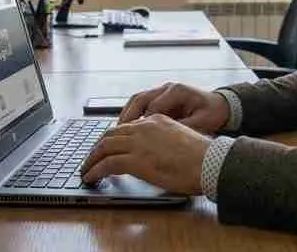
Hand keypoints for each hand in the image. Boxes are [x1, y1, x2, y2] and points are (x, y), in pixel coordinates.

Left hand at [80, 114, 210, 193]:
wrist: (209, 163)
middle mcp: (145, 127)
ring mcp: (139, 142)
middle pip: (111, 134)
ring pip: (105, 147)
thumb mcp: (179, 139)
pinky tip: (91, 177)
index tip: (108, 147)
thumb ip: (163, 141)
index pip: (127, 126)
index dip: (113, 137)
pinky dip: (95, 170)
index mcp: (156, 120)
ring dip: (92, 158)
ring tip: (86, 168)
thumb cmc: (202, 157)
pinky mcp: (136, 160)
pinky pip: (107, 164)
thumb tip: (155, 155)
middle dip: (98, 147)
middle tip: (92, 157)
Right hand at [119, 83, 229, 133]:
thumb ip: (184, 128)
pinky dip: (133, 115)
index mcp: (177, 91)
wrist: (221, 105)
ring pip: (137, 100)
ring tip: (118, 132)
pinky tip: (128, 129)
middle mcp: (167, 88)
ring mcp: (162, 91)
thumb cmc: (213, 113)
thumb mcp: (202, 122)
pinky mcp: (160, 97)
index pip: (154, 106)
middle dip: (127, 117)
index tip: (134, 137)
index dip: (143, 123)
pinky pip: (141, 104)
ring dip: (127, 115)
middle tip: (118, 134)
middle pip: (140, 99)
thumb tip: (167, 139)